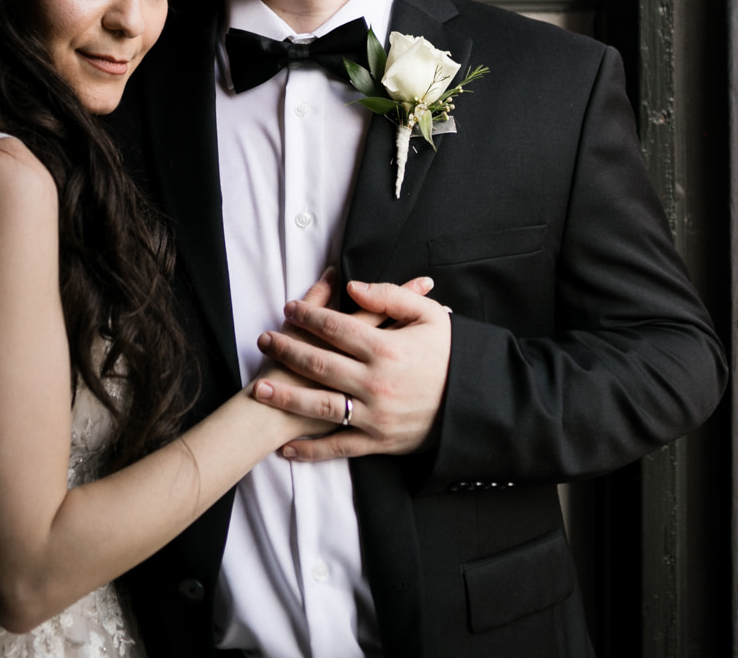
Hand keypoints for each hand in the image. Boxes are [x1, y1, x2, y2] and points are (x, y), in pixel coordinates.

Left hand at [251, 277, 452, 460]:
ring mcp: (374, 415)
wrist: (477, 405)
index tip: (290, 308)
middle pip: (319, 363)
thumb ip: (390, 297)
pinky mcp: (378, 442)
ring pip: (319, 405)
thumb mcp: (430, 316)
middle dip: (286, 350)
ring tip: (259, 389)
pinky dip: (310, 450)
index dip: (308, 316)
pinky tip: (287, 447)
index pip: (336, 327)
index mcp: (388, 348)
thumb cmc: (452, 356)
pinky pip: (337, 447)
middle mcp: (376, 382)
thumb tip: (353, 287)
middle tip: (264, 341)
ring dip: (285, 397)